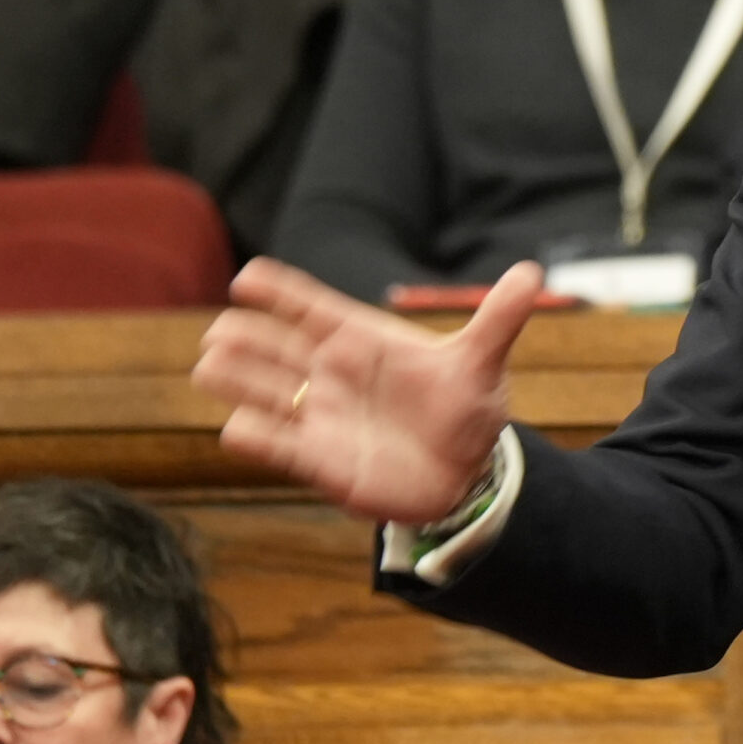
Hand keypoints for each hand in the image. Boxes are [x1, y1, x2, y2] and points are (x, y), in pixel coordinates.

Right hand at [192, 258, 544, 522]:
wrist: (466, 470)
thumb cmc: (465, 407)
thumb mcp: (483, 363)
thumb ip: (498, 319)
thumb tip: (532, 273)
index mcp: (363, 340)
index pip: (313, 308)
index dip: (281, 292)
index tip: (248, 276)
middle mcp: (332, 372)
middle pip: (276, 347)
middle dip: (246, 339)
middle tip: (222, 332)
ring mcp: (320, 414)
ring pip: (265, 391)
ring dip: (238, 380)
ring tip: (211, 365)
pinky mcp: (318, 460)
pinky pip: (278, 446)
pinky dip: (257, 438)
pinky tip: (238, 429)